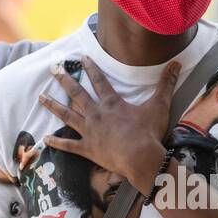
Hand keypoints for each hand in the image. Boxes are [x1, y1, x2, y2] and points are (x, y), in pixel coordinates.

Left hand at [41, 56, 175, 189]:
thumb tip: (177, 63)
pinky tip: (45, 139)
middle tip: (53, 68)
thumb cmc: (149, 133)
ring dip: (53, 106)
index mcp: (112, 103)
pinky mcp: (87, 149)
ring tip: (40, 97)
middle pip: (77, 94)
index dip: (90, 68)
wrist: (140, 158)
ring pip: (67, 116)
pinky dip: (57, 143)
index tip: (81, 58)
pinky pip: (69, 145)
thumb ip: (166, 84)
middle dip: (64, 80)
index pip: (99, 81)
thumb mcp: (159, 105)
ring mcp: (89, 132)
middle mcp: (96, 114)